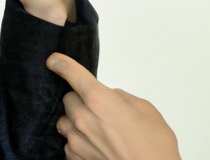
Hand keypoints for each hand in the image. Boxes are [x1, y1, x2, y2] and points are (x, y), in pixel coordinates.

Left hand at [47, 53, 180, 159]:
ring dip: (77, 122)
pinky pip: (68, 144)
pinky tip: (97, 147)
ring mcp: (77, 142)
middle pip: (69, 99)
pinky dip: (79, 143)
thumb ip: (122, 98)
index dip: (61, 64)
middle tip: (100, 110)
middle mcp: (83, 119)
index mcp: (100, 100)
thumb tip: (111, 97)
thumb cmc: (155, 149)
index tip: (54, 60)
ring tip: (100, 132)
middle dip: (81, 100)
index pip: (73, 74)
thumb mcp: (145, 110)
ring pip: (65, 121)